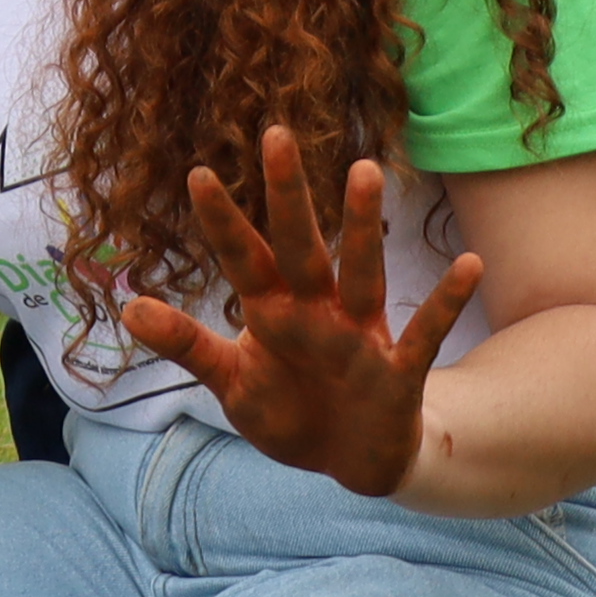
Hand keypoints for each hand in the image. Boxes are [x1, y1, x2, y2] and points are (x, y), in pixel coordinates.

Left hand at [113, 125, 482, 500]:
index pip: (243, 257)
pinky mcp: (398, 371)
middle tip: (276, 134)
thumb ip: (187, 346)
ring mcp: (360, 335)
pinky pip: (425, 332)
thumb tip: (127, 308)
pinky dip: (445, 302)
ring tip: (364, 171)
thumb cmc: (289, 411)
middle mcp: (317, 310)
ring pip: (361, 272)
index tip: (197, 173)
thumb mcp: (231, 383)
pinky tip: (469, 264)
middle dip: (287, 195)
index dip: (221, 221)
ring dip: (362, 226)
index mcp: (272, 310)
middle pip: (299, 245)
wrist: (351, 462)